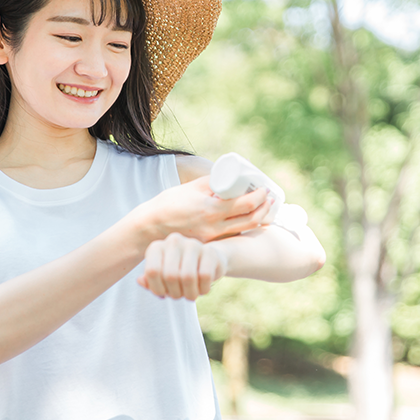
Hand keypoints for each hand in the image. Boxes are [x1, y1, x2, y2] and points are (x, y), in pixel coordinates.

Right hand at [137, 176, 271, 242]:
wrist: (150, 228)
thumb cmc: (168, 204)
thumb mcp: (192, 187)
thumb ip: (212, 182)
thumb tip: (230, 175)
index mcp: (212, 210)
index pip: (246, 204)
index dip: (260, 196)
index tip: (264, 189)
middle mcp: (215, 228)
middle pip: (251, 220)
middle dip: (265, 209)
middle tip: (269, 199)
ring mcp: (213, 239)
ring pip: (244, 231)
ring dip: (257, 220)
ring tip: (262, 209)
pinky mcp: (209, 244)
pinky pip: (231, 236)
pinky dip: (242, 228)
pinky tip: (245, 220)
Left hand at [137, 233, 227, 300]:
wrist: (207, 261)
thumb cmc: (179, 272)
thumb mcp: (162, 278)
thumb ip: (149, 281)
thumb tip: (140, 280)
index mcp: (157, 247)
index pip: (152, 271)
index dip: (157, 289)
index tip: (163, 294)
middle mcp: (173, 241)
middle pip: (170, 275)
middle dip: (175, 293)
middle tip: (179, 296)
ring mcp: (192, 244)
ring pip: (188, 276)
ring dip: (189, 294)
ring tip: (190, 295)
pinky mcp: (209, 252)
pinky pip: (204, 276)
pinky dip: (203, 290)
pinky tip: (202, 289)